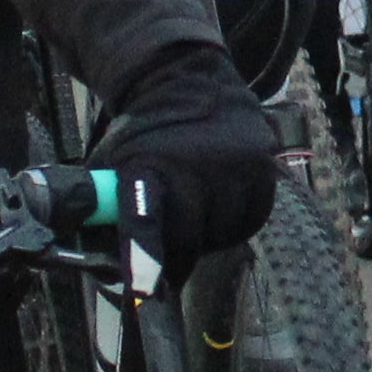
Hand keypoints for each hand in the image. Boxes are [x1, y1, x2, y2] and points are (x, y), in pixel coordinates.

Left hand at [101, 55, 283, 266]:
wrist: (187, 79)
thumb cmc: (143, 135)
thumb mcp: (112, 165)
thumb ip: (105, 215)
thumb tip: (106, 275)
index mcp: (150, 164)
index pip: (148, 217)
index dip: (147, 255)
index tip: (147, 291)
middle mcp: (200, 162)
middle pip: (190, 239)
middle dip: (175, 256)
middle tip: (164, 263)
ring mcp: (238, 164)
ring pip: (225, 234)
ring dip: (208, 237)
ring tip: (194, 211)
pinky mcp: (266, 167)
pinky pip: (252, 220)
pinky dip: (233, 223)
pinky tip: (218, 204)